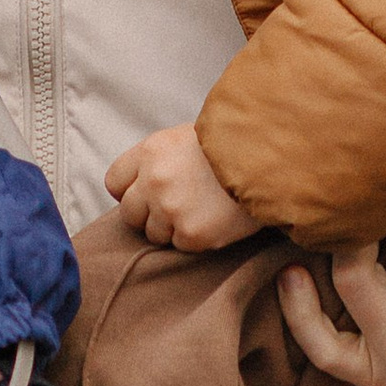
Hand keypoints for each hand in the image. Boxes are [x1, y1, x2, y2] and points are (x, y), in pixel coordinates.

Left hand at [105, 124, 261, 250]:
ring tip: (201, 210)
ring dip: (173, 228)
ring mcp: (171, 209)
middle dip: (149, 214)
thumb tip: (138, 188)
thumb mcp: (184, 139)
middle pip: (129, 214)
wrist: (271, 160)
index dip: (132, 191)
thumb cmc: (230, 148)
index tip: (148, 194)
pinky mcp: (192, 234)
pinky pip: (181, 246)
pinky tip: (215, 219)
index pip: (114, 183)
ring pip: (154, 234)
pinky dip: (197, 239)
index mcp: (150, 151)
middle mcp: (154, 180)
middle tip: (178, 207)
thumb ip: (157, 161)